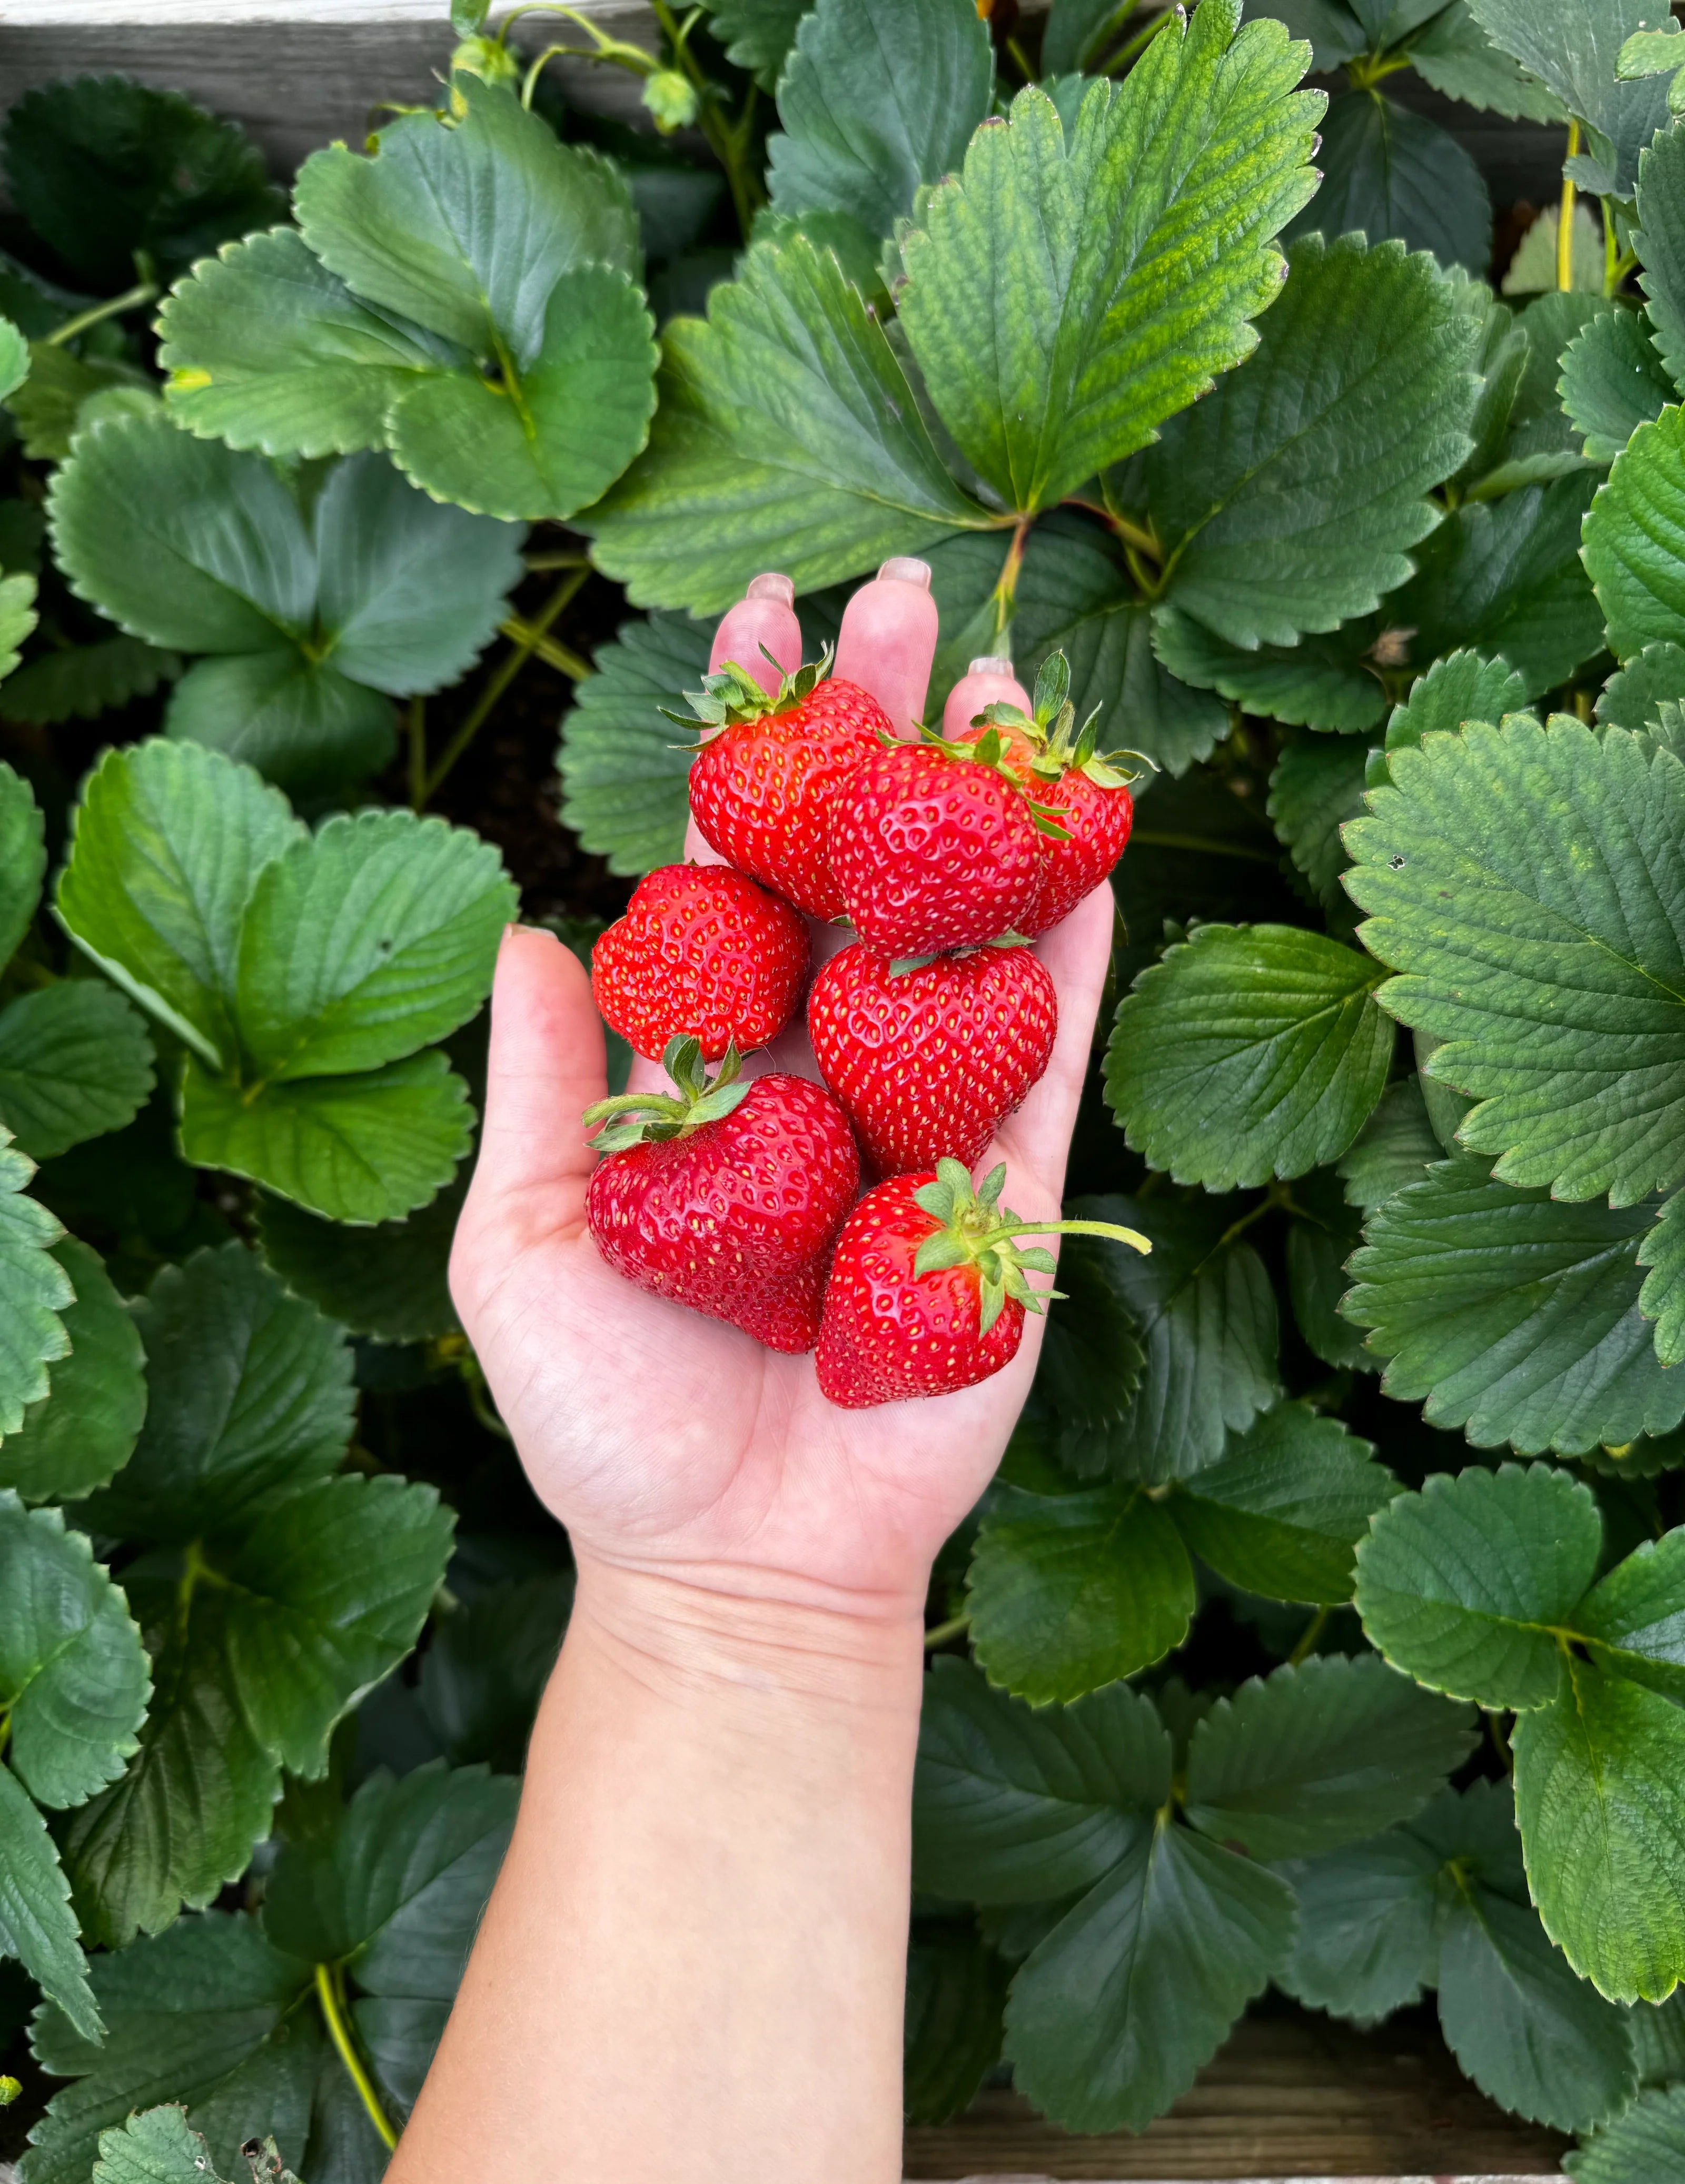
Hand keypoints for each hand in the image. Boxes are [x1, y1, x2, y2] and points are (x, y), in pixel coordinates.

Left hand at [449, 561, 1115, 1629]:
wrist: (733, 1565)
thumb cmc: (608, 1422)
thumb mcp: (526, 1246)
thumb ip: (547, 1090)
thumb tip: (530, 928)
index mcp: (708, 1065)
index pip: (730, 865)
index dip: (746, 743)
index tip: (759, 614)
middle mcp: (820, 1071)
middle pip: (858, 868)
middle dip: (886, 733)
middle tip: (912, 596)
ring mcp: (919, 1129)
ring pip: (962, 938)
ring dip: (990, 814)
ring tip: (1010, 683)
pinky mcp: (1003, 1202)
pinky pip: (1041, 1062)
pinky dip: (1064, 961)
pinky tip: (1086, 857)